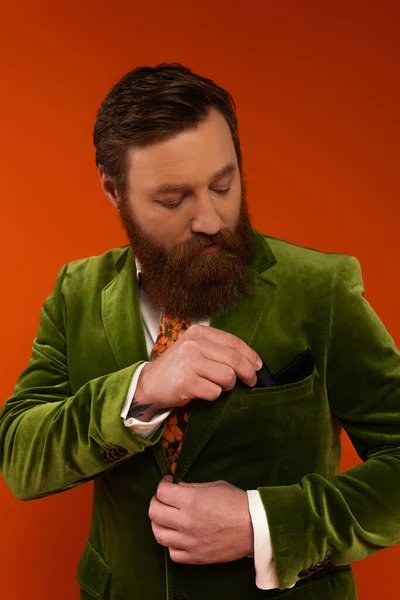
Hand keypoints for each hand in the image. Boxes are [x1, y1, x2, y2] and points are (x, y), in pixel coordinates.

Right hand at [136, 324, 261, 410]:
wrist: (149, 383)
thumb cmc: (177, 368)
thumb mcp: (195, 349)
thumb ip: (218, 350)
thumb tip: (252, 362)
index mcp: (198, 332)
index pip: (233, 342)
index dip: (250, 355)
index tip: (258, 366)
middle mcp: (193, 344)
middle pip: (234, 359)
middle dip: (248, 373)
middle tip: (250, 381)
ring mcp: (189, 362)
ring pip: (227, 376)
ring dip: (227, 386)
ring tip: (215, 385)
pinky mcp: (186, 382)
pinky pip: (214, 392)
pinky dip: (213, 396)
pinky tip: (202, 392)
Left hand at [148, 475, 253, 563]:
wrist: (255, 527)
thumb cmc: (237, 502)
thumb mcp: (214, 486)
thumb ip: (192, 487)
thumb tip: (177, 487)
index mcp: (191, 501)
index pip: (161, 492)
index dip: (162, 485)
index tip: (168, 483)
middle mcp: (186, 522)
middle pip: (154, 512)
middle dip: (156, 501)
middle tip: (164, 498)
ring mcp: (189, 542)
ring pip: (158, 534)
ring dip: (159, 523)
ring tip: (167, 518)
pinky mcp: (196, 557)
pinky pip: (172, 553)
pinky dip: (171, 544)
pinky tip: (178, 536)